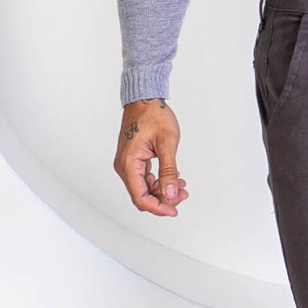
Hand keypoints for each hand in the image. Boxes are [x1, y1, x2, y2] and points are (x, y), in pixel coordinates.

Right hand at [113, 97, 188, 216]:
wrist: (145, 98)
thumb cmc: (153, 114)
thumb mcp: (167, 144)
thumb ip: (168, 171)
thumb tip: (170, 194)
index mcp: (129, 163)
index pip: (140, 197)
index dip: (158, 208)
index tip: (174, 210)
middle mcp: (125, 166)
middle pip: (143, 196)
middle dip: (164, 200)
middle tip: (182, 194)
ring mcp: (129, 164)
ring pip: (146, 189)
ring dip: (164, 191)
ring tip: (181, 185)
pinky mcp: (135, 161)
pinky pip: (146, 180)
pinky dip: (160, 182)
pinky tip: (174, 179)